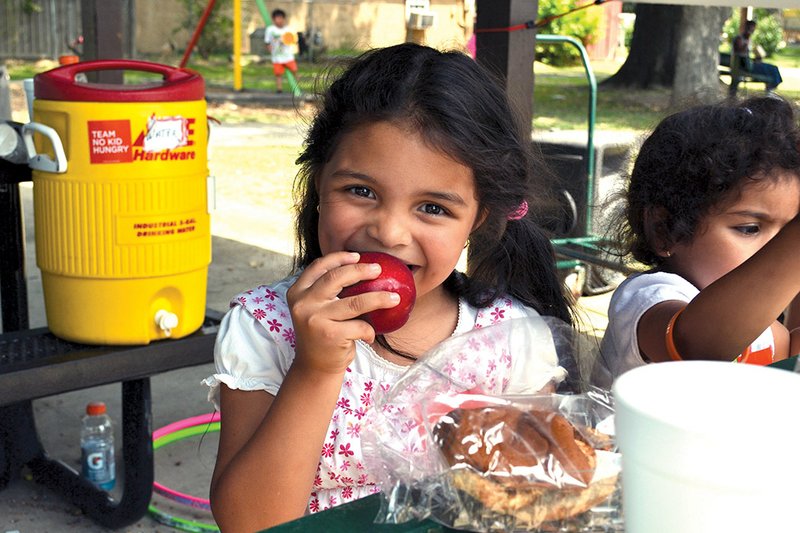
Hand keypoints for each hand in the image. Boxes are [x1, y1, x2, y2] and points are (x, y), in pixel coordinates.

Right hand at [286, 251, 400, 374]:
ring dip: (379, 298)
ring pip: (356, 302)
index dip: (339, 258)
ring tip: (394, 297)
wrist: (314, 367)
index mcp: (297, 292)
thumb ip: (326, 290)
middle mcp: (303, 303)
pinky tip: (370, 335)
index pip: (318, 266)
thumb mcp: (315, 308)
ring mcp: (316, 319)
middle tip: (378, 270)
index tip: (358, 256)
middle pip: (337, 277)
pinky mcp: (331, 335)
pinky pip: (360, 326)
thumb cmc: (322, 333)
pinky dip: (369, 330)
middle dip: (361, 270)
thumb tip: (359, 266)